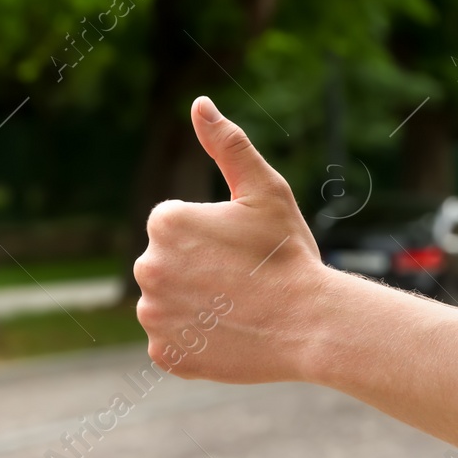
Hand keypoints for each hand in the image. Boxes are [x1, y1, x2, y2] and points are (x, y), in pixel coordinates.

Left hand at [134, 96, 327, 382]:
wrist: (310, 324)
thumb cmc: (289, 255)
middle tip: (243, 283)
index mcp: (166, 221)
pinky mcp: (165, 354)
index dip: (215, 238)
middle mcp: (147, 266)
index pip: (178, 226)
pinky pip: (173, 343)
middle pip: (170, 265)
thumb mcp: (265, 191)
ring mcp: (153, 315)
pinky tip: (229, 336)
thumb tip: (199, 104)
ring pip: (170, 303)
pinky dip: (196, 341)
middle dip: (200, 271)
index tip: (244, 252)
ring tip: (238, 310)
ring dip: (196, 306)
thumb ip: (228, 145)